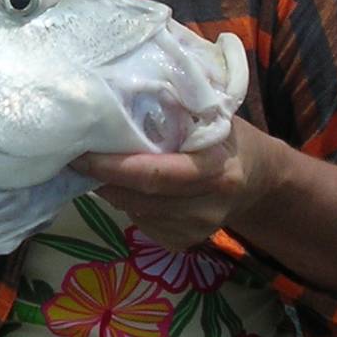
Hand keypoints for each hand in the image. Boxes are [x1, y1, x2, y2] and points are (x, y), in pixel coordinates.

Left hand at [72, 117, 283, 251]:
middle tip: (77, 156)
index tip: (81, 152)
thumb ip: (176, 109)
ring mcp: (196, 230)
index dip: (114, 166)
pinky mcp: (183, 243)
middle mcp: (208, 206)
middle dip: (103, 178)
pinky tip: (133, 186)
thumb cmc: (228, 137)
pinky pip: (142, 223)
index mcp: (216, 169)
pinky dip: (128, 203)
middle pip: (139, 197)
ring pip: (135, 211)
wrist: (260, 180)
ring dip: (113, 189)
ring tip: (104, 165)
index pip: (155, 174)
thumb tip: (121, 93)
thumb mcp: (212, 115)